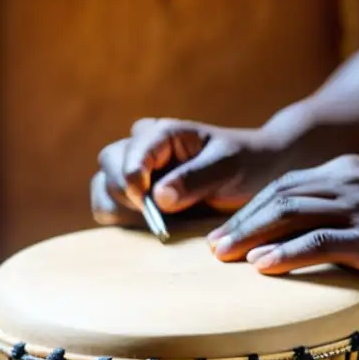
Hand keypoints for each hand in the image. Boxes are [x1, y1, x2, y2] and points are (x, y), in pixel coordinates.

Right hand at [90, 118, 282, 226]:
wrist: (256, 177)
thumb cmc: (246, 166)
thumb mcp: (229, 168)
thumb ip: (195, 178)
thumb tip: (157, 197)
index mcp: (163, 133)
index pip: (131, 153)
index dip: (134, 179)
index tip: (151, 204)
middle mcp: (142, 147)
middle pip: (109, 165)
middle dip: (127, 193)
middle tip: (157, 217)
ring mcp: (134, 171)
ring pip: (102, 186)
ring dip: (121, 209)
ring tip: (154, 221)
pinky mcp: (132, 197)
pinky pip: (107, 206)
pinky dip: (120, 220)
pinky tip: (147, 226)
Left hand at [205, 154, 358, 287]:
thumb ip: (344, 215)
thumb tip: (310, 241)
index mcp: (347, 172)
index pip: (286, 185)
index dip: (252, 209)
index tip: (228, 231)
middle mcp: (347, 181)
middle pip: (278, 196)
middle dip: (240, 222)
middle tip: (211, 247)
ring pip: (290, 214)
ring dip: (250, 236)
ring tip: (223, 257)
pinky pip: (319, 240)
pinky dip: (286, 252)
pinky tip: (261, 266)